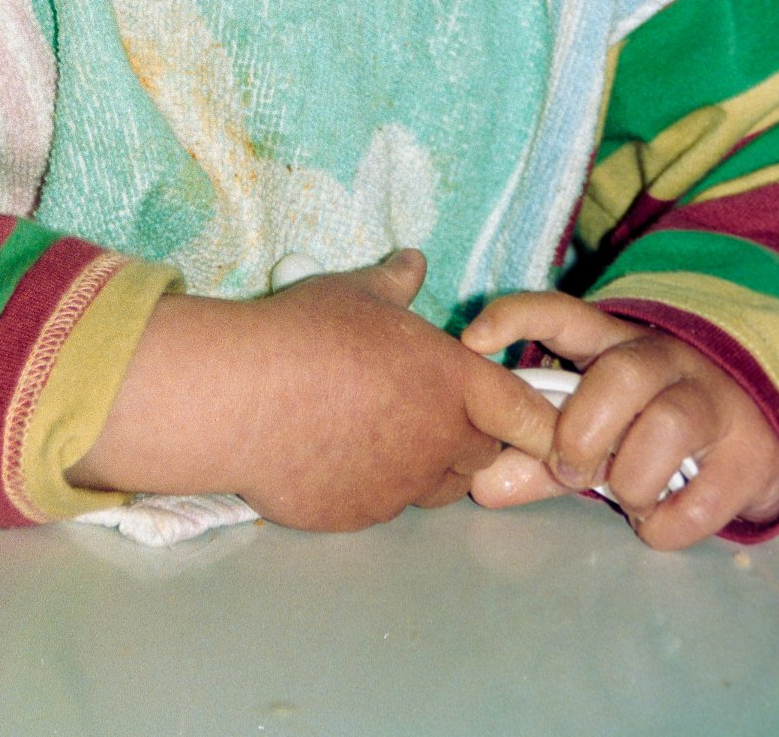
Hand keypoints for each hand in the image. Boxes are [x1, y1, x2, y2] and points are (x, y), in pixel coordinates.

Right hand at [70, 250, 557, 531]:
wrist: (241, 396)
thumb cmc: (306, 333)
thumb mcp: (356, 292)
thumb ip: (395, 282)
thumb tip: (414, 260)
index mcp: (454, 383)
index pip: (526, 414)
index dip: (537, 421)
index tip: (537, 425)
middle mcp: (438, 441)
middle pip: (482, 453)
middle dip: (466, 437)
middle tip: (424, 409)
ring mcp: (399, 487)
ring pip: (434, 486)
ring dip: (422, 465)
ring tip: (374, 429)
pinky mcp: (359, 517)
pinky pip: (381, 504)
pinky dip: (371, 484)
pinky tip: (332, 453)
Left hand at [461, 292, 778, 548]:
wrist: (755, 437)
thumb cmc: (651, 427)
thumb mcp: (595, 429)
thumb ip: (538, 457)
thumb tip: (482, 485)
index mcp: (613, 342)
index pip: (562, 312)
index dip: (516, 319)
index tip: (472, 341)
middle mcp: (666, 360)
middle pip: (621, 375)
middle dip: (583, 432)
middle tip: (570, 468)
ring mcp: (714, 403)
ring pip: (666, 428)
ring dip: (630, 480)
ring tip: (626, 495)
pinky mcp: (751, 457)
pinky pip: (700, 501)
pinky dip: (665, 524)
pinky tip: (658, 518)